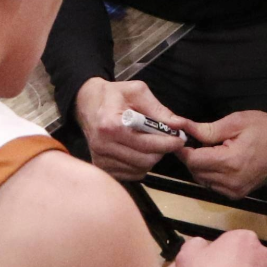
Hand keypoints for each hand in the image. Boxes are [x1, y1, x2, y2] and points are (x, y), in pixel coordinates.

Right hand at [74, 78, 196, 180]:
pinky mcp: (102, 168)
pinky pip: (131, 174)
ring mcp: (101, 159)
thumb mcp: (137, 92)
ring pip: (140, 169)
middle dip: (161, 151)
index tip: (179, 139)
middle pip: (145, 160)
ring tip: (150, 142)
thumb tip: (179, 125)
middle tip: (167, 140)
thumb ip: (159, 109)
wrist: (87, 104)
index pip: (146, 144)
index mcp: (111, 125)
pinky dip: (140, 165)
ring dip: (151, 158)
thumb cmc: (113, 96)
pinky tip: (138, 150)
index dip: (167, 143)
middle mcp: (103, 145)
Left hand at [178, 110, 266, 198]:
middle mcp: (231, 182)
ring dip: (200, 165)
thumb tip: (180, 126)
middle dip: (191, 156)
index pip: (193, 160)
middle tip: (196, 138)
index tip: (180, 136)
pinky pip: (214, 185)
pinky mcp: (239, 194)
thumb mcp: (235, 122)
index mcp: (230, 163)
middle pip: (196, 172)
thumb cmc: (265, 128)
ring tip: (211, 148)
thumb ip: (207, 129)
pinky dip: (210, 173)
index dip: (183, 149)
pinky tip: (219, 159)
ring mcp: (235, 191)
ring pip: (203, 180)